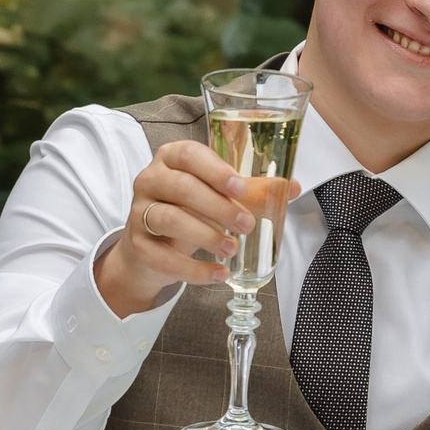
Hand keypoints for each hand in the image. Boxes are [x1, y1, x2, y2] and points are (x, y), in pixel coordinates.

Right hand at [93, 140, 283, 315]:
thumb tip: (291, 187)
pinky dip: (193, 269)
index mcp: (171, 158)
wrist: (152, 247)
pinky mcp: (137, 245)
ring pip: (168, 219)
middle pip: (181, 187)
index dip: (215, 171)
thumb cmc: (189, 211)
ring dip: (205, 236)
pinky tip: (219, 274)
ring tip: (232, 249)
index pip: (189, 155)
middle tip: (247, 225)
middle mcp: (150, 180)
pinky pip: (163, 257)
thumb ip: (252, 190)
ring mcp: (139, 212)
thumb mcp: (218, 196)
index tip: (240, 188)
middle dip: (218, 207)